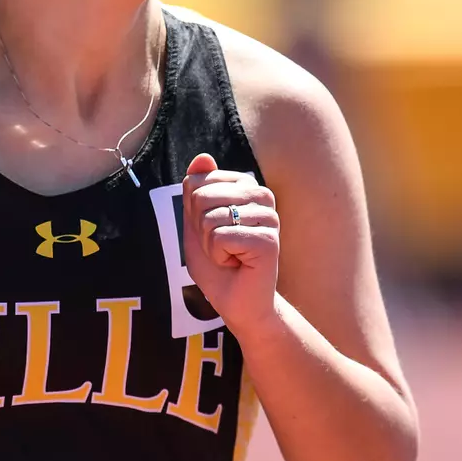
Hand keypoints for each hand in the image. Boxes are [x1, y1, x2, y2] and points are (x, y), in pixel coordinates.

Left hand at [181, 152, 280, 332]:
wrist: (236, 303)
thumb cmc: (218, 265)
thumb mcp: (196, 223)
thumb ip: (196, 190)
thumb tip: (202, 157)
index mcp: (245, 186)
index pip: (196, 182)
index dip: (192, 214)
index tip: (211, 232)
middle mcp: (262, 196)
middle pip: (201, 197)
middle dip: (200, 229)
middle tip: (220, 247)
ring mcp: (269, 216)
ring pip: (210, 218)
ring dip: (209, 245)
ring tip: (229, 255)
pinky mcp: (268, 240)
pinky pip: (221, 237)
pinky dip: (218, 257)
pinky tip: (237, 264)